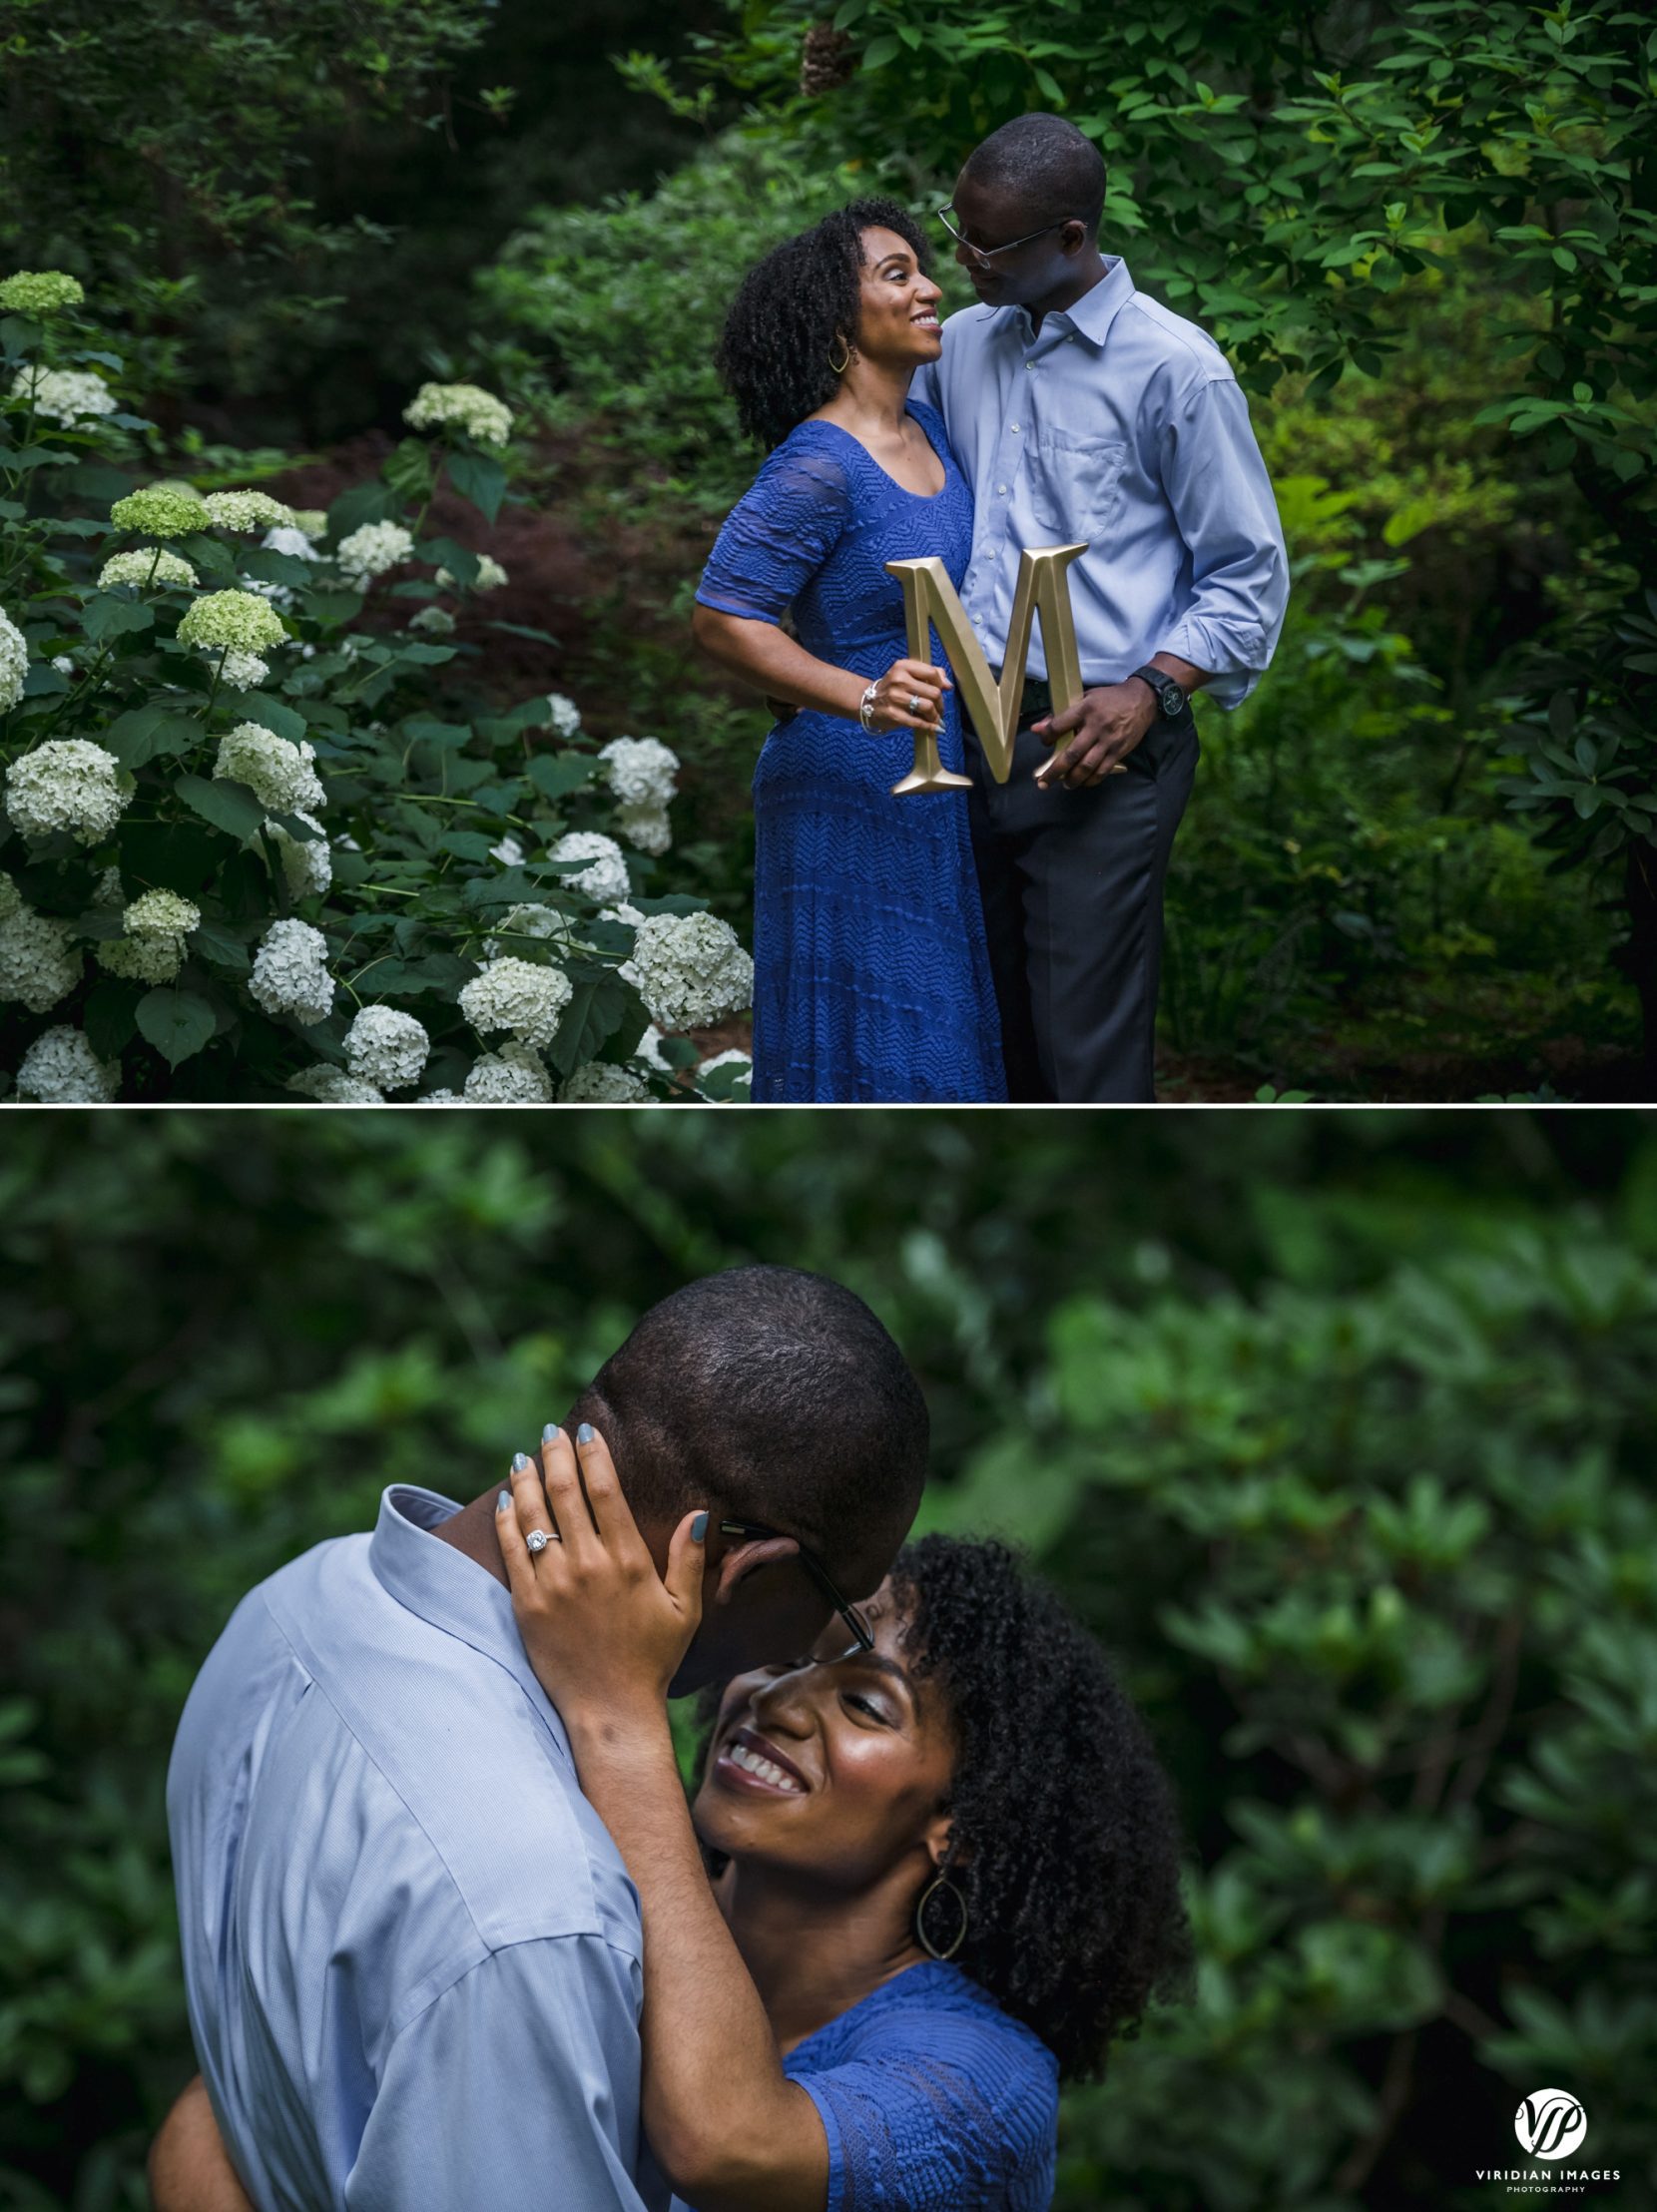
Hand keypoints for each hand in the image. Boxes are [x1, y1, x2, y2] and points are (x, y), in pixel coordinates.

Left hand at [497, 1424, 706, 1726]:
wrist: (609, 1708)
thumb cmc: (652, 1660)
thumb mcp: (684, 1609)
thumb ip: (689, 1559)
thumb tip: (697, 1513)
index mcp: (627, 1560)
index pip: (605, 1490)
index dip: (592, 1454)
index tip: (584, 1431)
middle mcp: (587, 1564)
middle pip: (565, 1491)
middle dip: (556, 1454)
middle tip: (551, 1432)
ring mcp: (553, 1583)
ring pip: (533, 1515)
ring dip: (527, 1479)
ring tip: (524, 1457)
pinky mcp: (527, 1603)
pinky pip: (512, 1549)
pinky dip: (507, 1519)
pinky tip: (506, 1500)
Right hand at [865, 657, 951, 733]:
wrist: (868, 702)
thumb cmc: (893, 688)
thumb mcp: (906, 674)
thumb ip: (928, 674)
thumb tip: (948, 685)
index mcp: (903, 666)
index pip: (932, 673)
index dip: (941, 684)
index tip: (943, 691)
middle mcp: (899, 680)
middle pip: (933, 692)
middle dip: (940, 703)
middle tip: (939, 709)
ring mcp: (895, 697)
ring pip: (928, 707)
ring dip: (935, 716)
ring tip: (935, 719)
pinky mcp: (893, 714)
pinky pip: (918, 722)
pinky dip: (929, 727)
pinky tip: (934, 728)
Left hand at [1031, 679, 1158, 788]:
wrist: (1142, 701)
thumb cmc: (1109, 699)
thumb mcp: (1085, 698)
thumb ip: (1061, 714)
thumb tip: (1036, 729)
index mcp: (1085, 709)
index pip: (1059, 726)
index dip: (1047, 737)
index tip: (1044, 743)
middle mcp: (1096, 726)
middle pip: (1072, 753)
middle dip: (1055, 771)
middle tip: (1043, 782)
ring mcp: (1108, 741)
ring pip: (1087, 766)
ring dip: (1073, 779)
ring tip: (1065, 785)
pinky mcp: (1119, 751)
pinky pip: (1102, 771)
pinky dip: (1091, 780)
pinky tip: (1083, 782)